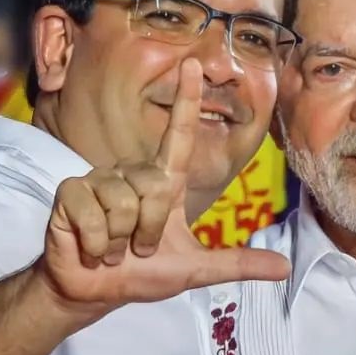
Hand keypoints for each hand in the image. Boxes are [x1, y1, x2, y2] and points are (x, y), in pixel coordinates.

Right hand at [40, 57, 289, 308]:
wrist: (93, 291)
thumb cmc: (142, 273)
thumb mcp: (194, 270)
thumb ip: (237, 264)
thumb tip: (285, 267)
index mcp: (164, 182)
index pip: (179, 133)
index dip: (186, 98)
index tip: (193, 63)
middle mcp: (132, 172)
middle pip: (154, 188)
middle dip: (147, 230)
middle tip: (136, 248)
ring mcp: (99, 180)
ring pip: (123, 203)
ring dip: (120, 241)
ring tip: (112, 249)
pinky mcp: (70, 194)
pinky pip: (92, 214)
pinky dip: (96, 244)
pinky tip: (91, 249)